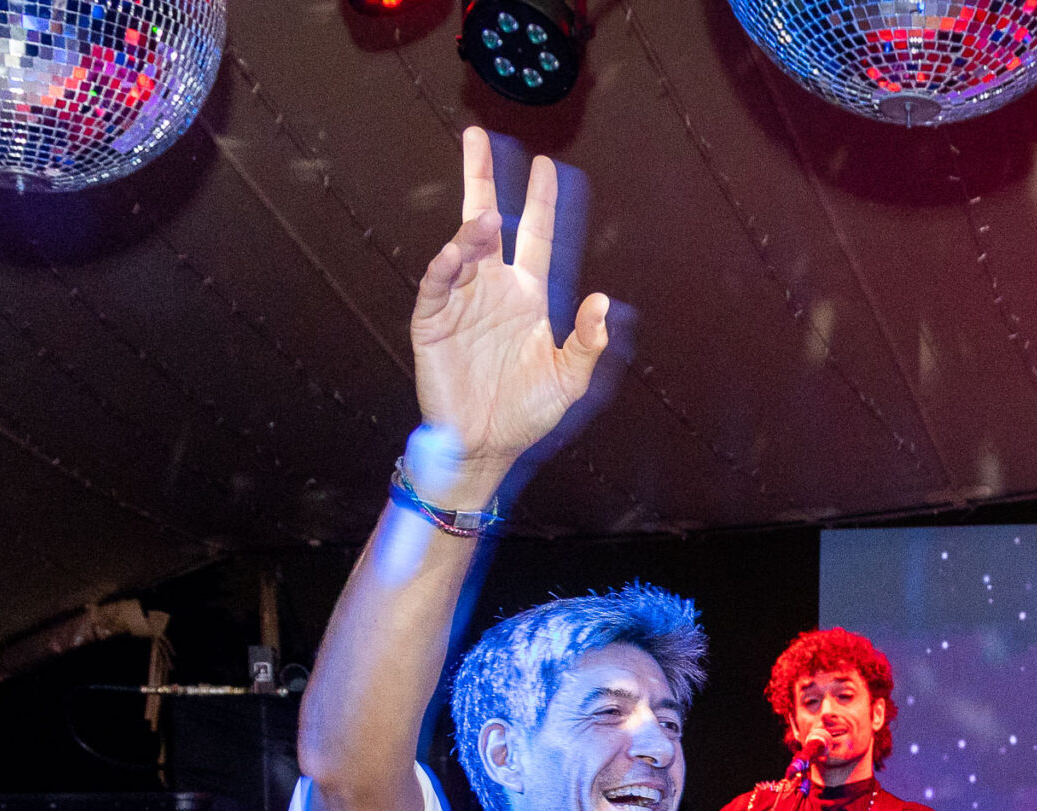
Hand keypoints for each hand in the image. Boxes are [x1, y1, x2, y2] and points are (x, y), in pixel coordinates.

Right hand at [409, 129, 610, 504]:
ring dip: (472, 229)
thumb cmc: (529, 411)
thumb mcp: (570, 379)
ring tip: (485, 213)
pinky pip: (437, 286)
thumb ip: (588, 342)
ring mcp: (461, 302)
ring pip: (463, 250)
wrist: (487, 446)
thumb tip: (602, 301)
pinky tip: (459, 250)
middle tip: (480, 138)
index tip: (547, 166)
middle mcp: (493, 289)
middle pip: (487, 224)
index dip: (539, 203)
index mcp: (528, 297)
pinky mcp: (433, 322)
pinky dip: (447, 265)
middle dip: (484, 181)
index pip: (534, 237)